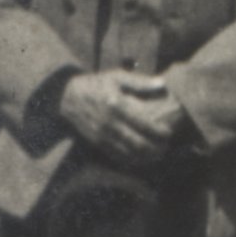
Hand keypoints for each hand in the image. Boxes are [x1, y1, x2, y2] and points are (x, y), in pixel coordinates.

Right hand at [57, 70, 180, 164]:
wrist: (65, 95)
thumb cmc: (96, 84)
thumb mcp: (116, 77)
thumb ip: (140, 82)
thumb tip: (162, 84)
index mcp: (116, 105)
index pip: (144, 124)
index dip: (160, 132)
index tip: (170, 133)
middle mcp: (109, 123)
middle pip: (138, 143)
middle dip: (156, 148)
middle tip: (166, 147)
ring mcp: (102, 135)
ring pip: (128, 153)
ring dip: (145, 157)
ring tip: (158, 155)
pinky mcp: (96, 142)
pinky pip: (116, 156)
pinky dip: (131, 160)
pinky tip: (141, 158)